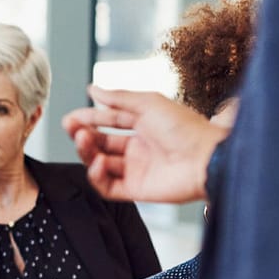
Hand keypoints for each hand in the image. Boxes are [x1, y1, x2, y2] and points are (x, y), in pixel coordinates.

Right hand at [62, 86, 223, 203]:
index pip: (109, 121)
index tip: (71, 117)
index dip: (89, 118)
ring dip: (87, 152)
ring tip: (83, 141)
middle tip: (72, 129)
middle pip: (101, 142)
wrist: (206, 158)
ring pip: (100, 163)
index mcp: (145, 125)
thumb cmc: (186, 128)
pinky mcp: (136, 189)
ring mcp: (137, 169)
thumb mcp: (149, 103)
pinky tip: (96, 164)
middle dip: (83, 135)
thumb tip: (93, 89)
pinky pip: (108, 186)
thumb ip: (118, 98)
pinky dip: (96, 176)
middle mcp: (139, 147)